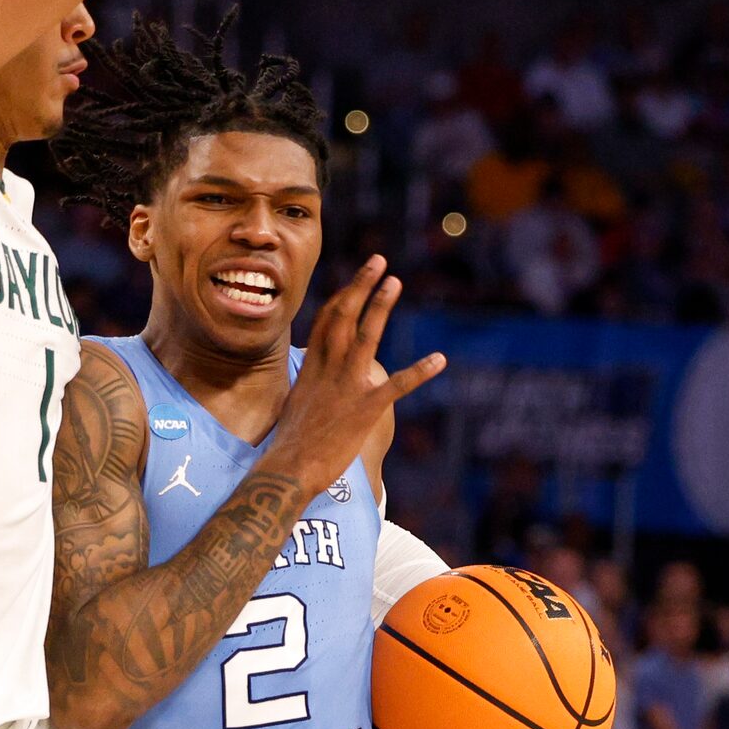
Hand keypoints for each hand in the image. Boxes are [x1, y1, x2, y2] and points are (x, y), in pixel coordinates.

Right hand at [271, 255, 444, 495]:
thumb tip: (313, 380)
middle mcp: (328, 368)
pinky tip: (439, 359)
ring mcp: (346, 386)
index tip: (357, 279)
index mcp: (312, 366)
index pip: (327, 321)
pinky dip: (419, 371)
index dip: (344, 296)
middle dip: (360, 286)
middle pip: (344, 316)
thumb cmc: (290, 443)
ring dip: (380, 307)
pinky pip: (396, 385)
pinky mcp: (364, 408)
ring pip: (365, 338)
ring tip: (395, 282)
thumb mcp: (295, 402)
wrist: (289, 468)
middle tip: (378, 260)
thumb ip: (310, 385)